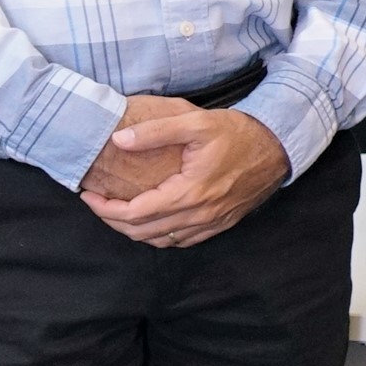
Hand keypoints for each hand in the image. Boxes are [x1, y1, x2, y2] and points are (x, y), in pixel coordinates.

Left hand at [82, 107, 290, 248]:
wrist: (277, 147)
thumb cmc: (238, 133)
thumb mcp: (196, 123)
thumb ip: (155, 131)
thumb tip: (119, 140)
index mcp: (190, 192)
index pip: (135, 213)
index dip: (105, 209)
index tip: (89, 195)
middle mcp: (200, 214)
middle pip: (143, 232)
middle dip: (113, 221)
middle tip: (97, 204)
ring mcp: (212, 222)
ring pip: (162, 241)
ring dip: (134, 231)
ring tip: (118, 212)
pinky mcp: (221, 224)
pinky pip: (183, 241)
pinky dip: (160, 236)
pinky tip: (151, 221)